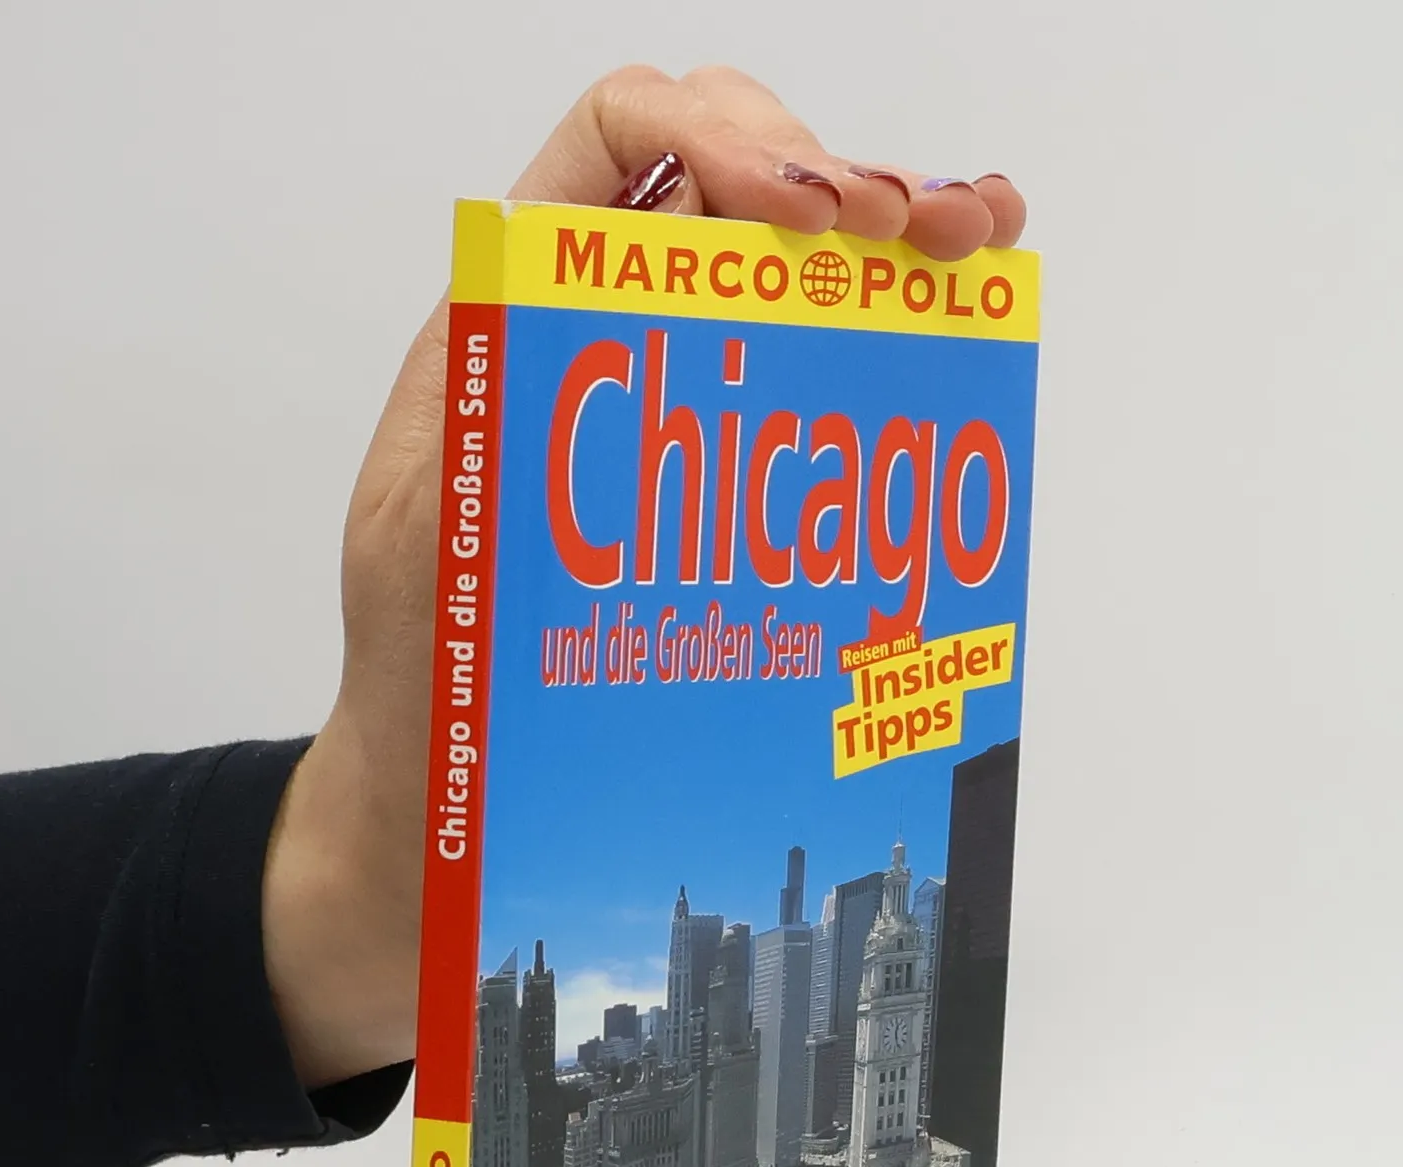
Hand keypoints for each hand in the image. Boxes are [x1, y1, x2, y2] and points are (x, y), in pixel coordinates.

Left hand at [261, 66, 1026, 1088]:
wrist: (452, 792)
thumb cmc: (427, 674)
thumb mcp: (430, 538)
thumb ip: (494, 423)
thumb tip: (608, 320)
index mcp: (518, 316)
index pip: (623, 142)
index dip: (722, 138)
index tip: (797, 221)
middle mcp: (607, 332)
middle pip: (736, 171)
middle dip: (833, 176)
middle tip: (908, 236)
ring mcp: (685, 397)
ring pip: (798, 258)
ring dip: (898, 224)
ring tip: (975, 240)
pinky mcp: (741, 473)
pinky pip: (824, 362)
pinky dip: (905, 314)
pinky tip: (971, 290)